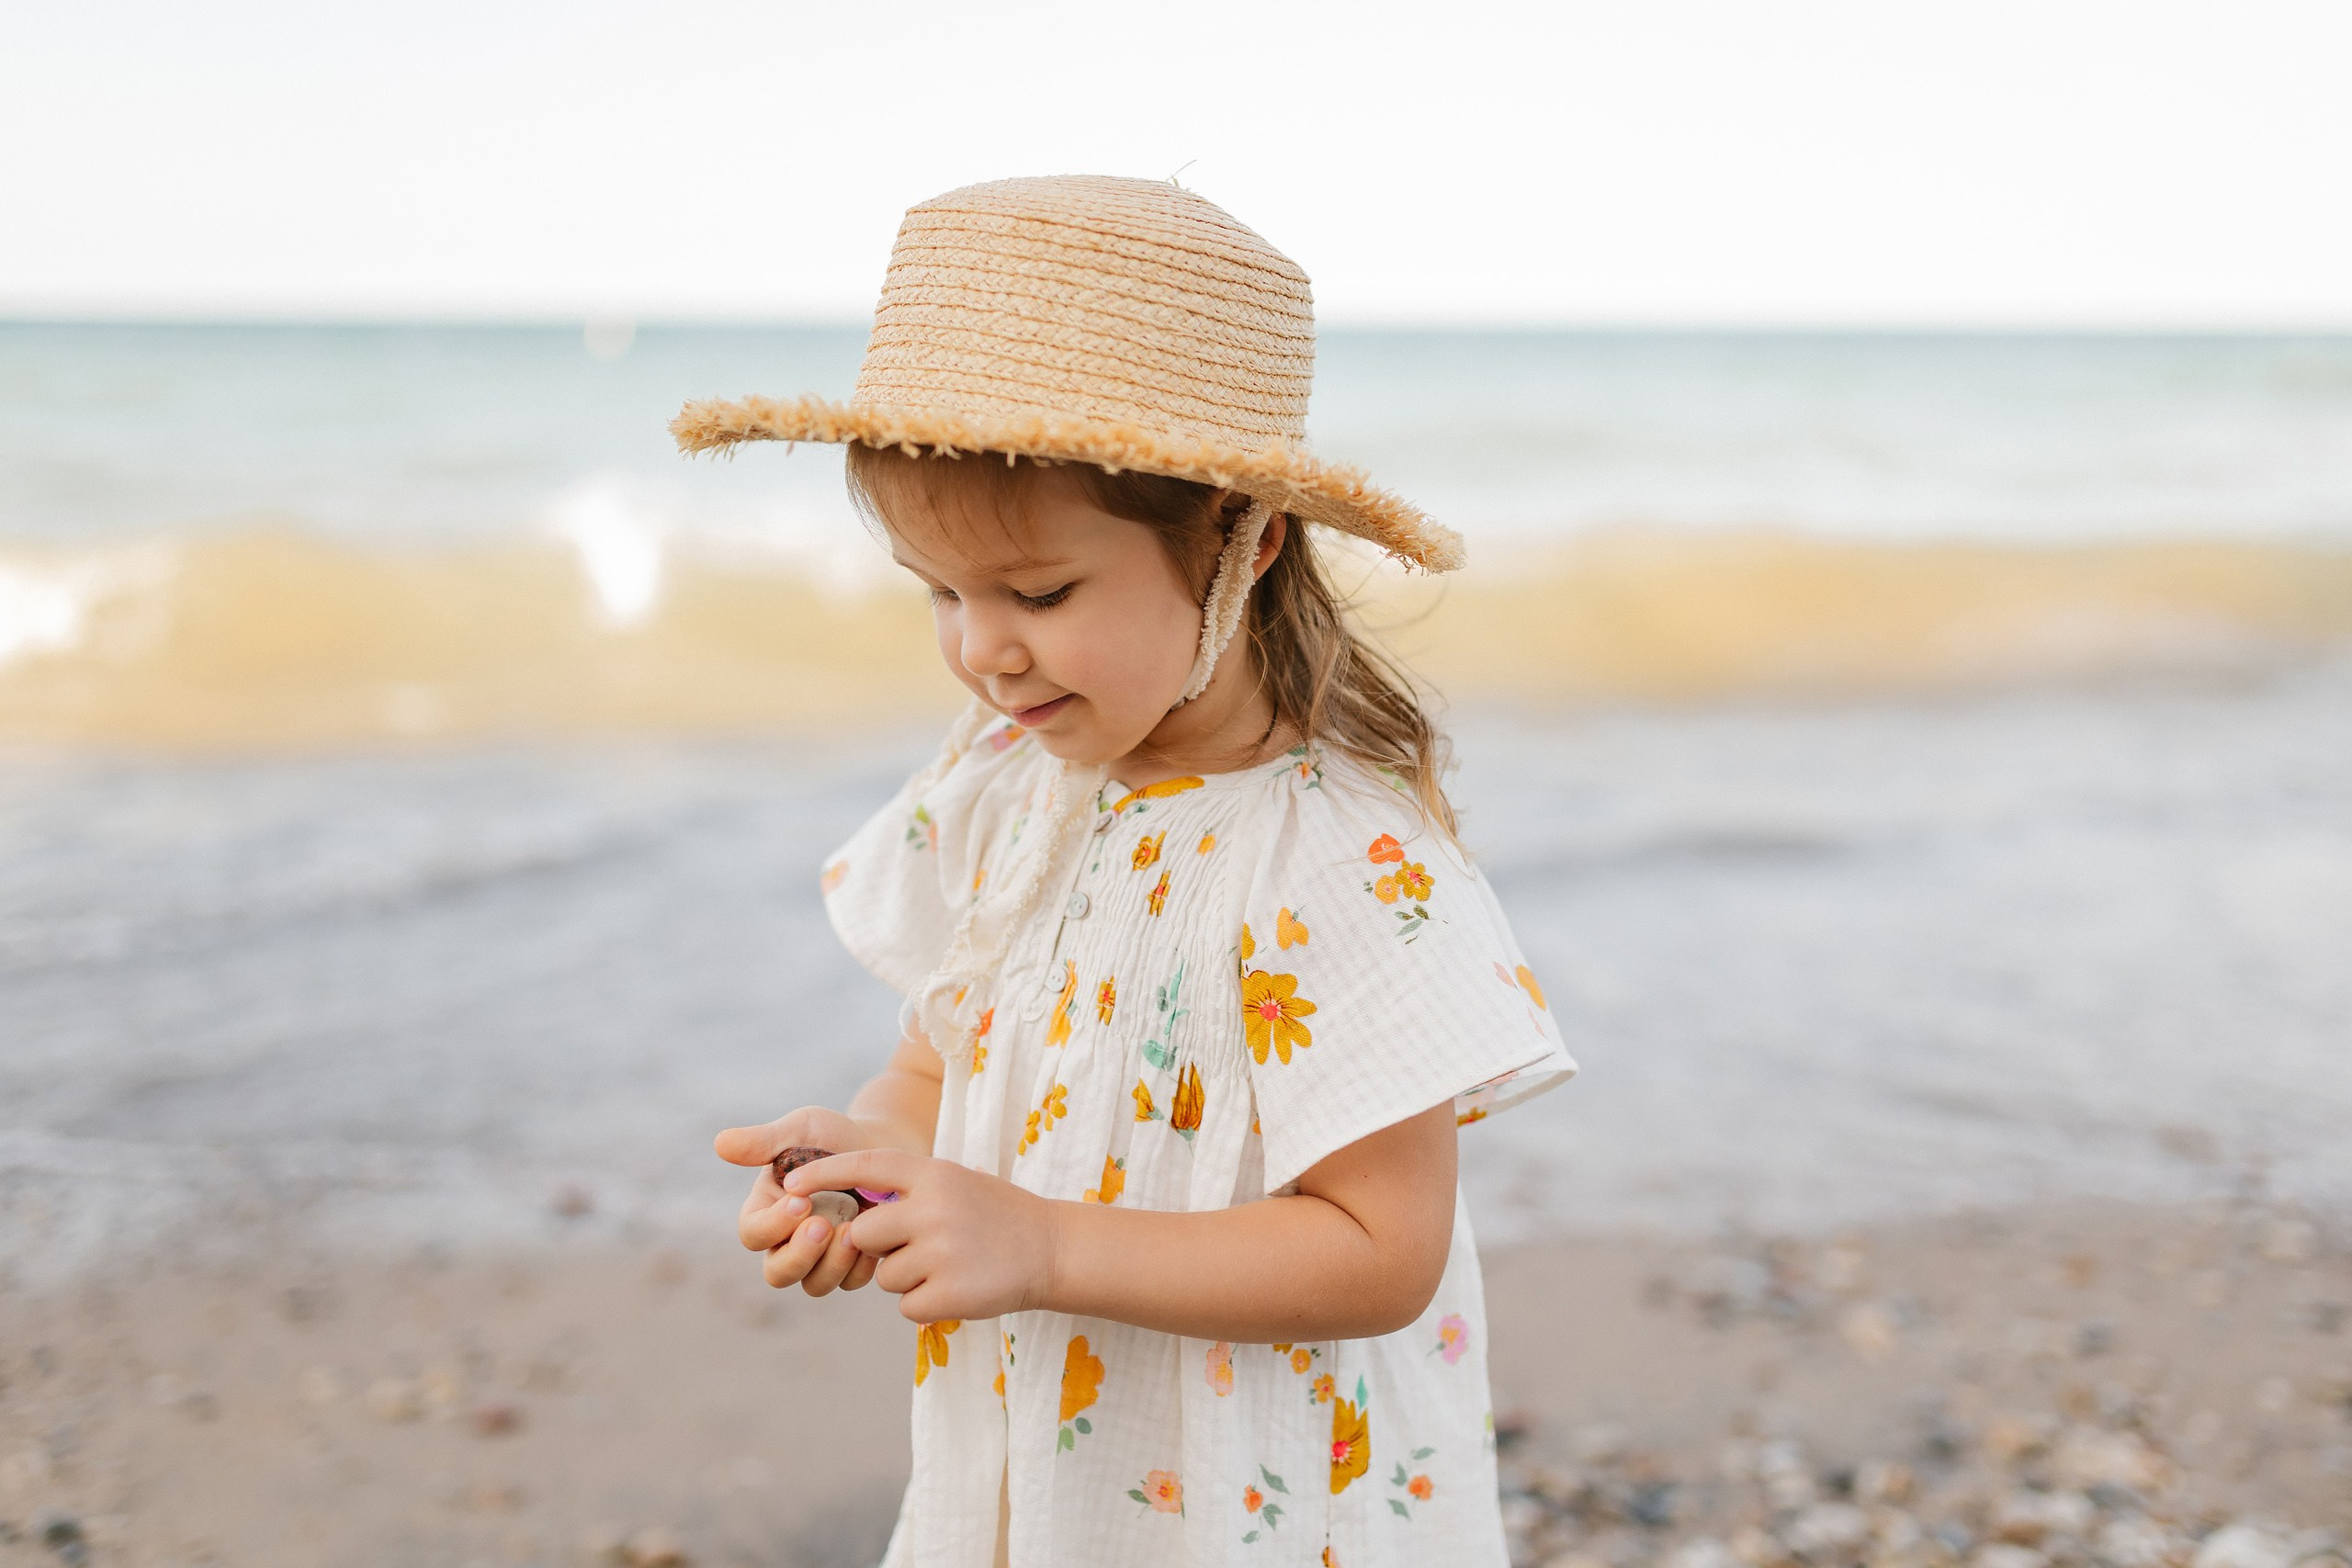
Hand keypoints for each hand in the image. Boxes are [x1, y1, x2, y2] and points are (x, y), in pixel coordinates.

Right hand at [714, 1106, 880, 1294]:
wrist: (882, 1147)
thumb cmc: (834, 1136)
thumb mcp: (802, 1128)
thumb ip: (763, 1140)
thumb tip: (720, 1143)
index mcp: (767, 1210)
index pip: (753, 1233)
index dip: (772, 1224)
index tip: (800, 1201)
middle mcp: (788, 1240)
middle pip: (777, 1273)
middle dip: (798, 1256)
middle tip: (823, 1226)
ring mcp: (821, 1256)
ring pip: (814, 1284)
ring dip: (831, 1265)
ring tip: (852, 1231)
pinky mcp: (851, 1263)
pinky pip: (850, 1282)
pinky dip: (860, 1267)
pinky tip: (875, 1240)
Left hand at [781, 1149, 1058, 1323]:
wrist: (1051, 1249)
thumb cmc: (995, 1214)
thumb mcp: (953, 1182)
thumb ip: (906, 1190)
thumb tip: (847, 1212)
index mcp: (933, 1174)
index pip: (864, 1165)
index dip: (823, 1172)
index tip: (790, 1183)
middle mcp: (933, 1209)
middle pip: (864, 1234)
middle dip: (878, 1247)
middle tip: (918, 1244)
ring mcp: (941, 1252)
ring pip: (884, 1275)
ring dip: (906, 1277)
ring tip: (948, 1264)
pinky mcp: (948, 1294)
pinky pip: (906, 1305)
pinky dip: (924, 1303)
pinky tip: (957, 1286)